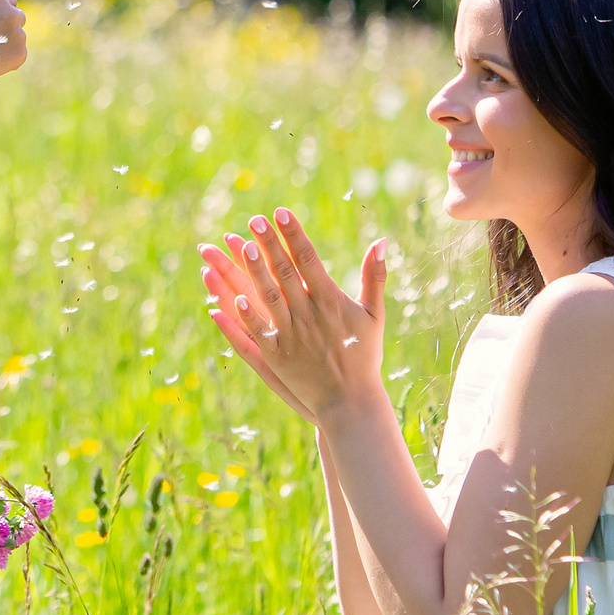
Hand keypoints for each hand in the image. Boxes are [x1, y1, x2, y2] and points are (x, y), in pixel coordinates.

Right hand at [0, 0, 27, 82]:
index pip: (11, 0)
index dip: (2, 10)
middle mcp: (12, 14)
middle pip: (19, 16)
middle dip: (9, 25)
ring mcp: (20, 34)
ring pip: (19, 36)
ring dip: (9, 41)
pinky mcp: (21, 52)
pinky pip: (18, 52)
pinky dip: (9, 56)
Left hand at [197, 207, 388, 423]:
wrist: (352, 402)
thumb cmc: (364, 355)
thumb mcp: (374, 314)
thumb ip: (375, 276)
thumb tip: (382, 241)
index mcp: (331, 301)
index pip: (309, 260)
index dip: (294, 235)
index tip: (280, 212)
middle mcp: (310, 315)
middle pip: (285, 273)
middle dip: (270, 244)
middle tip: (254, 220)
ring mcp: (292, 336)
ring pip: (269, 298)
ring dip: (255, 272)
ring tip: (240, 246)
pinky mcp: (278, 357)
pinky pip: (258, 332)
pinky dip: (245, 315)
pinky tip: (231, 297)